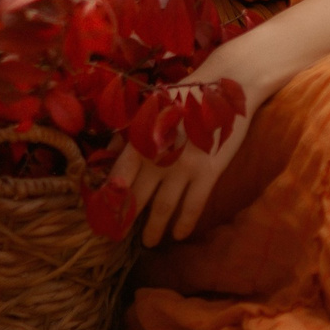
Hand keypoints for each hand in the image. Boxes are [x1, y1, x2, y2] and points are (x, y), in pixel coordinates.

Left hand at [110, 60, 262, 244]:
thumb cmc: (186, 96)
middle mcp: (158, 157)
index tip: (102, 215)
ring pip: (163, 208)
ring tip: (148, 242)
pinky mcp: (208, 173)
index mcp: (140, 140)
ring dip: (154, 229)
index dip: (109, 200)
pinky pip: (193, 206)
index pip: (118, 178)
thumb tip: (110, 154)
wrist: (226, 86)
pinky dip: (185, 223)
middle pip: (137, 198)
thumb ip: (131, 134)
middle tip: (118, 237)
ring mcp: (184, 168)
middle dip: (126, 220)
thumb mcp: (152, 110)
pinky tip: (179, 235)